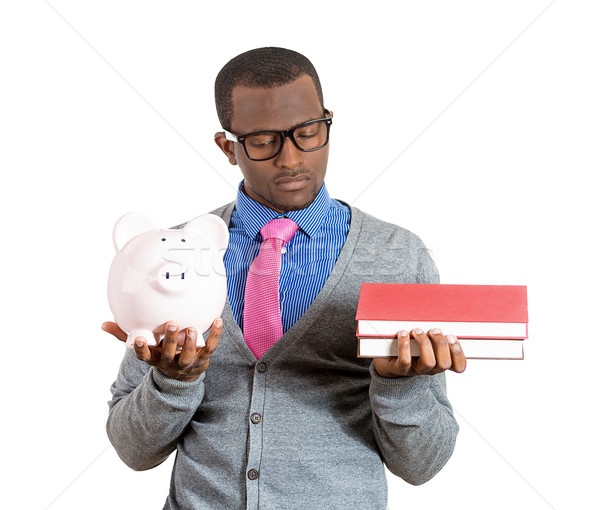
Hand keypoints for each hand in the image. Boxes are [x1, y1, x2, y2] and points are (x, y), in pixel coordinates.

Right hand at [102, 319, 221, 381]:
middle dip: (169, 340)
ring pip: (188, 355)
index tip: (139, 339)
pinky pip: (210, 348)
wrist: (182, 376)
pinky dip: (215, 335)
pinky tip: (217, 321)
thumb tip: (104, 324)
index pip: (145, 356)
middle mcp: (170, 362)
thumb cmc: (160, 354)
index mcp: (154, 359)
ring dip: (189, 342)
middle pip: (168, 354)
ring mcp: (187, 363)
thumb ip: (125, 335)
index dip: (142, 349)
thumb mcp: (144, 348)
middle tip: (171, 323)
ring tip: (190, 328)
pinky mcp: (203, 359)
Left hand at [373, 328, 466, 377]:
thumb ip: (434, 333)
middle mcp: (431, 369)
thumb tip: (440, 312)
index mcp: (440, 361)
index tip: (452, 337)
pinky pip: (405, 361)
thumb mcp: (425, 341)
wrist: (388, 362)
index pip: (459, 366)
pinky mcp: (401, 369)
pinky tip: (403, 333)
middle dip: (441, 344)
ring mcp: (416, 370)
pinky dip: (405, 345)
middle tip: (434, 330)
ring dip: (424, 343)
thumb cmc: (410, 347)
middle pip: (444, 363)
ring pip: (428, 362)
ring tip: (417, 330)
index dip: (459, 353)